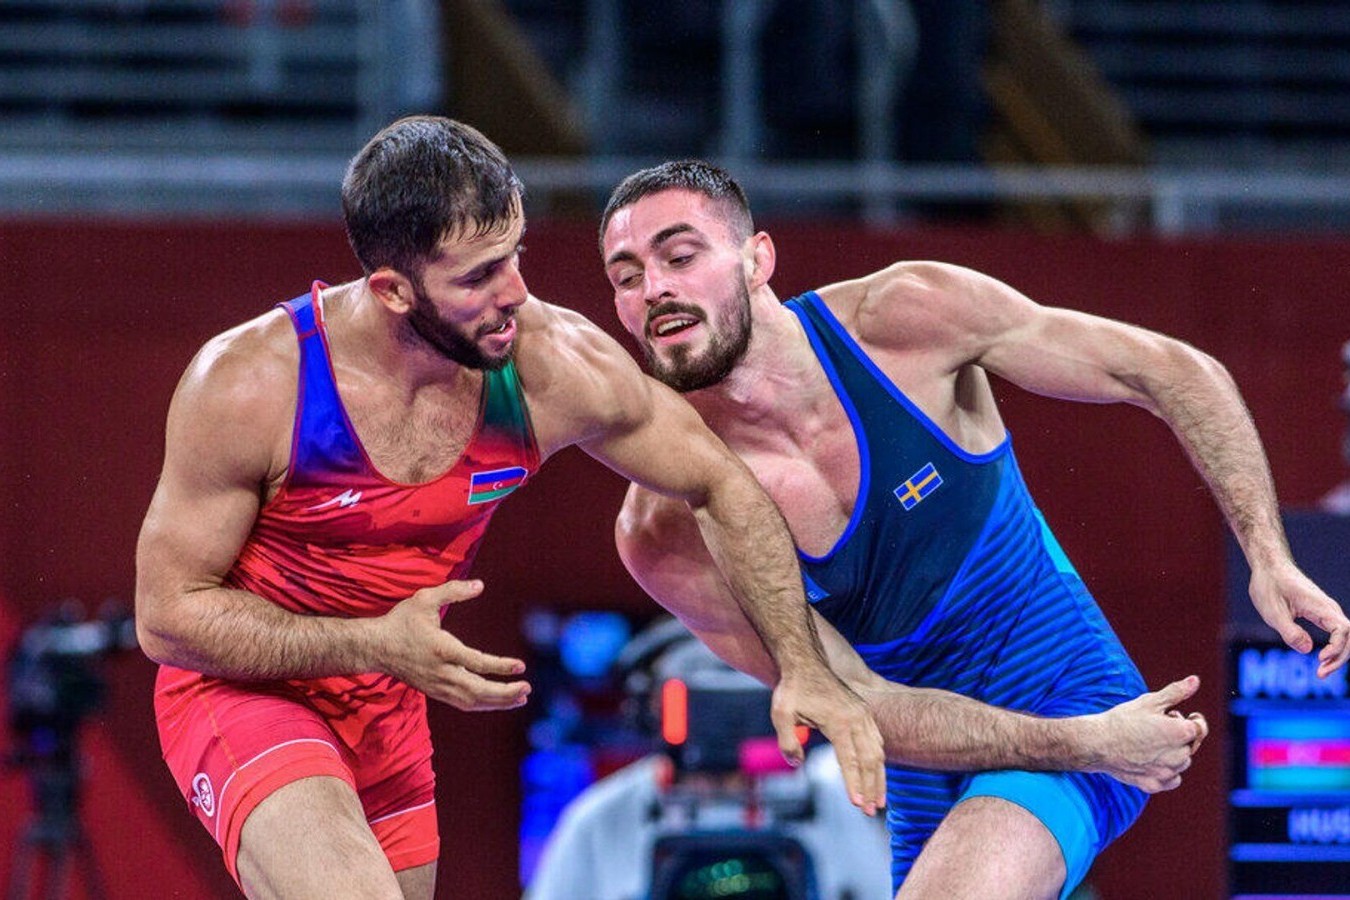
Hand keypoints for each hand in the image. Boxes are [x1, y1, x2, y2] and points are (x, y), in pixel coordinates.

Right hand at [376, 579, 530, 710]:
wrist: (375, 647)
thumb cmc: (401, 621)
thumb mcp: (425, 599)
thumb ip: (453, 591)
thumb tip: (480, 585)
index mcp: (442, 650)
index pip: (477, 663)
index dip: (501, 667)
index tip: (521, 666)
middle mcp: (442, 672)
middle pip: (478, 690)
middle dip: (505, 692)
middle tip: (527, 689)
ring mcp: (437, 685)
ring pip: (472, 701)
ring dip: (498, 702)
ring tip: (521, 698)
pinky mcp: (434, 692)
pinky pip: (463, 703)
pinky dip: (483, 704)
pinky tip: (498, 702)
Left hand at [771, 667, 886, 814]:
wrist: (806, 661)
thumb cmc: (793, 688)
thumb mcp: (781, 714)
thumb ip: (787, 741)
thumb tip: (796, 763)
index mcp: (838, 722)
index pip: (849, 760)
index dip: (854, 784)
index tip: (857, 804)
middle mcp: (856, 719)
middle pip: (869, 760)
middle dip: (871, 788)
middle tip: (870, 811)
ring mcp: (862, 715)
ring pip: (877, 752)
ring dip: (879, 778)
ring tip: (878, 800)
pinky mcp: (863, 712)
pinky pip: (876, 740)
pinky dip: (879, 760)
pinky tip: (877, 774)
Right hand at [1086, 675, 1206, 792]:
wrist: (1097, 743)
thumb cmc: (1123, 719)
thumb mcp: (1150, 701)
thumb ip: (1176, 692)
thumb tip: (1195, 680)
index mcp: (1180, 733)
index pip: (1199, 728)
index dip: (1190, 719)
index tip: (1175, 715)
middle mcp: (1179, 755)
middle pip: (1190, 745)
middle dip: (1178, 736)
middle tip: (1155, 727)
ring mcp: (1167, 772)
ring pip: (1182, 762)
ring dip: (1173, 753)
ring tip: (1149, 742)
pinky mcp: (1155, 784)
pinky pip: (1173, 779)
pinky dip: (1167, 771)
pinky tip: (1150, 761)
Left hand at [1250, 562, 1349, 677]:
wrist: (1269, 566)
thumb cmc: (1269, 585)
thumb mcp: (1272, 611)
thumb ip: (1289, 631)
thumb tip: (1308, 650)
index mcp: (1320, 607)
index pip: (1343, 631)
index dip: (1336, 648)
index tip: (1319, 659)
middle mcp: (1329, 609)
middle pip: (1349, 638)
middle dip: (1339, 659)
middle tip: (1320, 675)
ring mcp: (1327, 612)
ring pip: (1344, 638)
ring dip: (1337, 656)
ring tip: (1321, 672)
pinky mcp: (1321, 615)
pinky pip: (1335, 634)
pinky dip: (1332, 649)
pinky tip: (1322, 660)